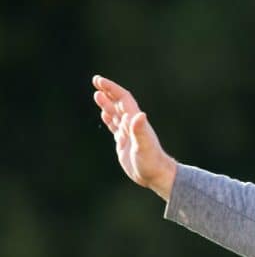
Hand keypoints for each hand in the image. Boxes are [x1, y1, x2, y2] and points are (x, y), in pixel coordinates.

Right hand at [92, 75, 177, 200]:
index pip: (123, 99)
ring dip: (107, 104)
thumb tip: (139, 115)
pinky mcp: (125, 142)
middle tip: (96, 81)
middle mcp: (132, 124)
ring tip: (97, 95)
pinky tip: (105, 115)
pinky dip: (109, 119)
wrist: (156, 175)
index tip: (99, 81)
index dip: (112, 89)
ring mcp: (128, 133)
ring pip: (115, 114)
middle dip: (108, 92)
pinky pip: (115, 126)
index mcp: (135, 121)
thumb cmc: (151, 161)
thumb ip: (140, 131)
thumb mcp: (144, 146)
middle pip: (118, 103)